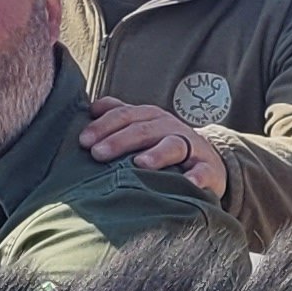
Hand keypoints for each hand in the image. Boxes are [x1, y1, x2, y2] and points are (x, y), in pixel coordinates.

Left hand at [82, 97, 227, 198]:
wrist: (207, 160)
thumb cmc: (164, 144)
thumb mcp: (144, 125)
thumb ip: (120, 114)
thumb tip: (91, 107)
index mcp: (150, 117)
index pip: (124, 115)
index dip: (103, 126)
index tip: (84, 141)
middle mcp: (169, 128)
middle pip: (143, 130)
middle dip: (119, 140)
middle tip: (98, 154)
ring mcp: (190, 147)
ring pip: (173, 146)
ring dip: (157, 154)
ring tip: (140, 164)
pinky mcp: (208, 168)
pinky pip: (203, 171)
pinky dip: (197, 176)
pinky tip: (188, 183)